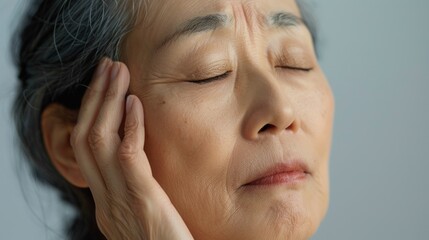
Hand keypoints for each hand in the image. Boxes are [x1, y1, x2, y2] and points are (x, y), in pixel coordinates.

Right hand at [70, 58, 193, 239]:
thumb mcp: (147, 218)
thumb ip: (140, 193)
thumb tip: (142, 164)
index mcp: (106, 204)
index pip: (87, 152)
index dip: (92, 115)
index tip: (106, 88)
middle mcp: (104, 201)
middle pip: (85, 139)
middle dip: (94, 99)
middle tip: (107, 67)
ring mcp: (117, 201)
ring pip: (97, 141)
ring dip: (106, 102)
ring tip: (117, 71)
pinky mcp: (140, 201)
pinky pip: (127, 155)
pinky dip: (129, 125)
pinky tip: (135, 103)